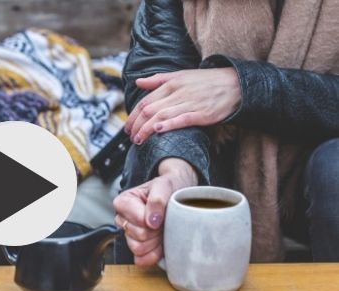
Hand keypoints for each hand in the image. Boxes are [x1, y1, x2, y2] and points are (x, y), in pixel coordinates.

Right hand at [113, 158, 197, 265]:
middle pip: (138, 236)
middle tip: (164, 220)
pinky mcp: (137, 247)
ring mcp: (128, 234)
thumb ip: (157, 200)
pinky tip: (161, 243)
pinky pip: (141, 259)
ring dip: (155, 242)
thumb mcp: (165, 186)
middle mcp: (122, 219)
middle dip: (155, 231)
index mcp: (123, 202)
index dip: (153, 220)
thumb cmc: (169, 187)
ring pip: (139, 248)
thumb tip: (151, 221)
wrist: (177, 193)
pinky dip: (154, 254)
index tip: (161, 213)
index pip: (138, 221)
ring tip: (162, 229)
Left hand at [125, 68, 240, 144]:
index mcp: (171, 84)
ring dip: (146, 129)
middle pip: (149, 110)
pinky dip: (168, 124)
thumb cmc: (206, 81)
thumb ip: (158, 80)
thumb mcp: (181, 75)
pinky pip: (182, 119)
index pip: (145, 101)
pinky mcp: (202, 114)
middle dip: (136, 125)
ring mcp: (190, 103)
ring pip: (161, 116)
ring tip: (138, 140)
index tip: (127, 127)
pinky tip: (157, 130)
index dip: (133, 115)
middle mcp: (178, 93)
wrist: (236, 84)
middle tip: (130, 137)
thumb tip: (138, 82)